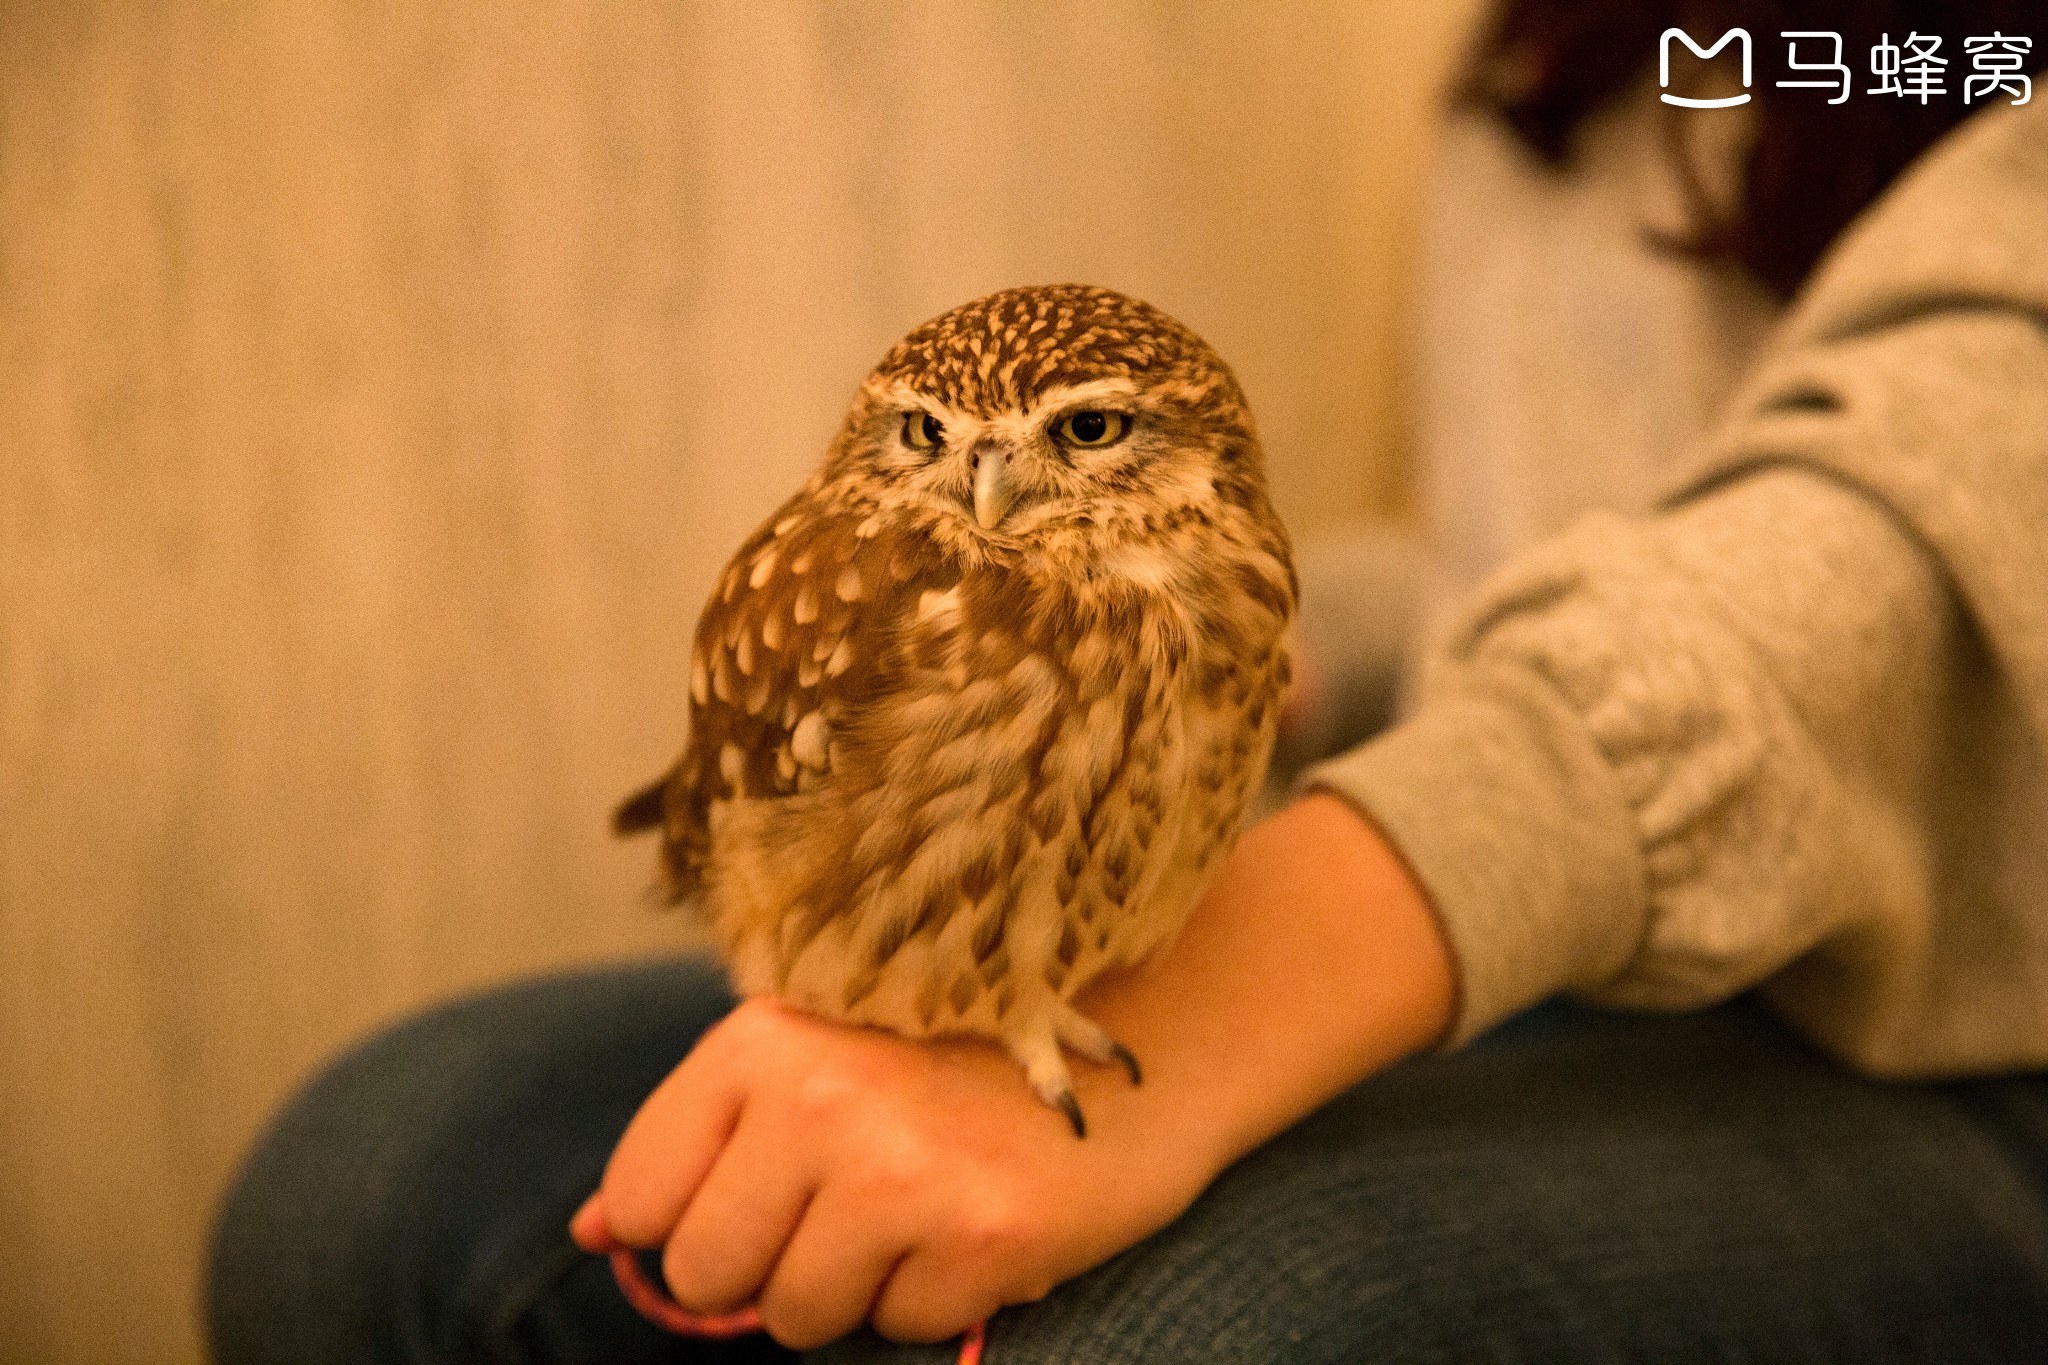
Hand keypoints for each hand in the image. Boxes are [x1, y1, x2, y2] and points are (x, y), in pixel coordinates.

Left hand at [574, 794, 1455, 1348]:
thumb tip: (590, 1235)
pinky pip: (902, 1331)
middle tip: (856, 1200)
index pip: (641, 1198)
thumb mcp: (821, 1056)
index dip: (692, 1219)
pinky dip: (939, 1299)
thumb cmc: (957, 1054)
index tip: (761, 1193)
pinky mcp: (982, 1237)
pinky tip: (980, 1220)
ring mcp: (902, 1170)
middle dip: (770, 1263)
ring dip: (854, 1287)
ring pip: (796, 1318)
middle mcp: (820, 1095)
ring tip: (920, 1206)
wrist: (1142, 1040)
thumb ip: (703, 1139)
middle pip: (707, 1272)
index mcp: (764, 1037)